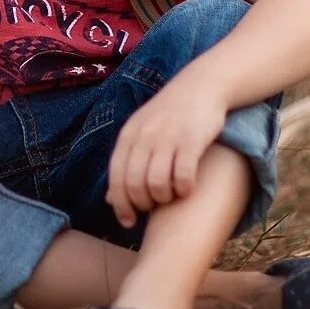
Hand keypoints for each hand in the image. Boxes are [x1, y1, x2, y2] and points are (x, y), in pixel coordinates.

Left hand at [106, 75, 228, 227]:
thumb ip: (126, 164)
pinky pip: (183, 176)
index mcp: (128, 136)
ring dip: (164, 199)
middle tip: (154, 206)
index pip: (116, 179)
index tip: (129, 222)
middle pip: (135, 185)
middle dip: (143, 204)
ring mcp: (168, 137)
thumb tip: (109, 200)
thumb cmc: (169, 115)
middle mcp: (144, 137)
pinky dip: (184, 189)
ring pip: (157, 184)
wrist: (200, 85)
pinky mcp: (192, 140)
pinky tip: (188, 188)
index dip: (120, 206)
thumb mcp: (141, 134)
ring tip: (171, 196)